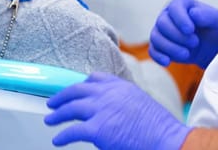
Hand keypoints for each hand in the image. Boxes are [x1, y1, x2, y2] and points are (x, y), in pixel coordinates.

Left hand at [45, 72, 190, 149]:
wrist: (167, 139)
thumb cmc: (158, 128)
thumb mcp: (140, 103)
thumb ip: (122, 102)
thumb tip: (109, 112)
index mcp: (121, 86)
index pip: (95, 78)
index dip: (82, 84)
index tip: (74, 87)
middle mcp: (109, 94)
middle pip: (77, 90)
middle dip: (62, 96)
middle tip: (53, 101)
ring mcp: (101, 110)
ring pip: (71, 108)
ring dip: (58, 114)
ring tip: (50, 119)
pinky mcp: (97, 129)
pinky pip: (72, 131)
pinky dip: (62, 136)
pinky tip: (58, 139)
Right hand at [149, 0, 217, 68]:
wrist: (210, 46)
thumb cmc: (212, 28)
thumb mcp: (215, 20)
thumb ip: (206, 15)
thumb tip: (193, 14)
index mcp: (180, 4)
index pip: (174, 8)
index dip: (180, 19)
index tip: (191, 30)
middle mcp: (167, 14)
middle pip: (162, 23)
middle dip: (178, 36)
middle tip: (195, 43)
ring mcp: (161, 30)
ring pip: (156, 37)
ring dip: (170, 48)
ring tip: (186, 54)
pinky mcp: (158, 45)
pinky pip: (152, 50)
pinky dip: (159, 56)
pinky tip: (168, 62)